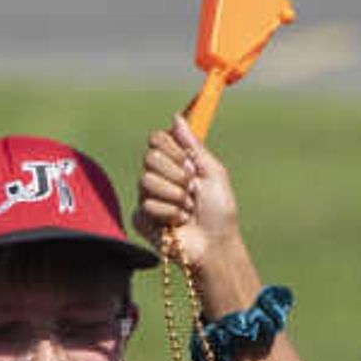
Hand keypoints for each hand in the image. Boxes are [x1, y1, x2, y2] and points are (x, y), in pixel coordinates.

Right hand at [134, 118, 244, 270]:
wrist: (215, 243)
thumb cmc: (219, 210)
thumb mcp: (213, 172)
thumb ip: (193, 145)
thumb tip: (176, 116)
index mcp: (174, 162)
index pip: (156, 139)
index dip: (173, 150)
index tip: (190, 164)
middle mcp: (158, 177)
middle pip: (149, 158)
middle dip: (177, 175)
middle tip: (192, 190)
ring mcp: (147, 197)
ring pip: (146, 182)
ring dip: (175, 197)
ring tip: (188, 210)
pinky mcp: (141, 218)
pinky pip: (146, 206)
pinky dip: (169, 215)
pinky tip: (178, 224)